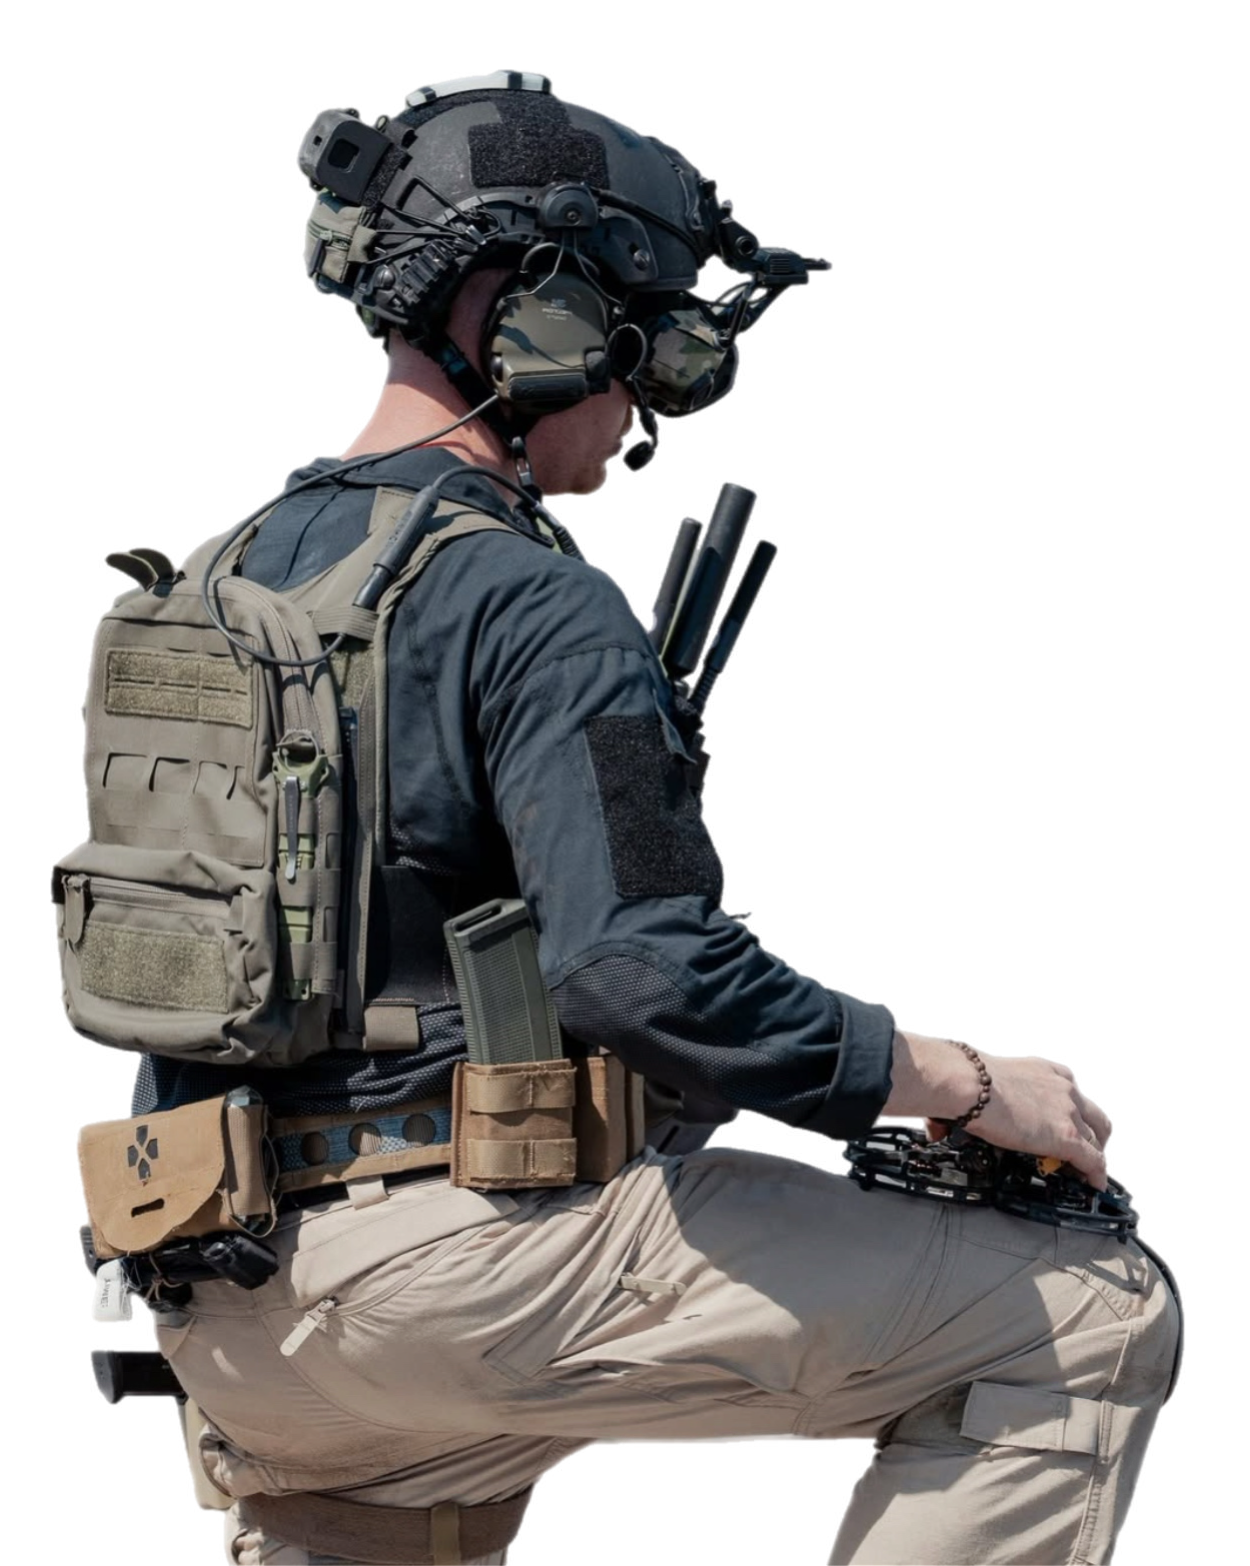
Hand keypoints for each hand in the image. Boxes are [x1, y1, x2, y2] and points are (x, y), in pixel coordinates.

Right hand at [921, 1051, 1112, 1191]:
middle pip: (1095, 1115)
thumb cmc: (966, 1078)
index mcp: (1045, 1070)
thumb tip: (933, 1128)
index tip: (1071, 1122)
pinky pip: (1092, 1161)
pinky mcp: (1067, 1137)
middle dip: (1095, 1134)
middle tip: (1086, 1148)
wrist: (968, 1084)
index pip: (1073, 1092)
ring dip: (1095, 1155)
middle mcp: (1064, 1088)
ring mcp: (1069, 1113)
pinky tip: (1093, 1184)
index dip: (1076, 1112)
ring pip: (1097, 1139)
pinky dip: (1095, 1175)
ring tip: (1088, 1171)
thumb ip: (972, 1101)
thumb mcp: (983, 1081)